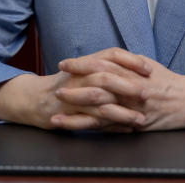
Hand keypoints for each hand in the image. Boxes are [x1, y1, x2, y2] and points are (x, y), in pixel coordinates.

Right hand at [0, 49, 151, 131]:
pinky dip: (112, 127)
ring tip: (140, 119)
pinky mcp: (70, 114)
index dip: (130, 60)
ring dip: (123, 111)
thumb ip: (106, 66)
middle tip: (148, 94)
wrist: (35, 98)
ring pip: (101, 102)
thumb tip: (136, 63)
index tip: (148, 68)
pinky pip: (93, 121)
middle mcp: (81, 76)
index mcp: (87, 62)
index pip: (112, 54)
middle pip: (107, 77)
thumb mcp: (84, 69)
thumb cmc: (66, 83)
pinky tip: (126, 130)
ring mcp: (74, 95)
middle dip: (129, 86)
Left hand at [56, 48, 184, 130]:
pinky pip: (108, 128)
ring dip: (76, 113)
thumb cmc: (168, 81)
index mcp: (132, 73)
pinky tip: (73, 129)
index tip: (64, 63)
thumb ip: (125, 61)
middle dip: (74, 89)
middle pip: (97, 89)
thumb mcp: (147, 64)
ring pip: (99, 112)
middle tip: (56, 87)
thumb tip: (104, 57)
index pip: (101, 66)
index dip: (81, 65)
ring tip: (57, 114)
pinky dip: (89, 128)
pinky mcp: (133, 126)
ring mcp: (132, 110)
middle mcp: (131, 91)